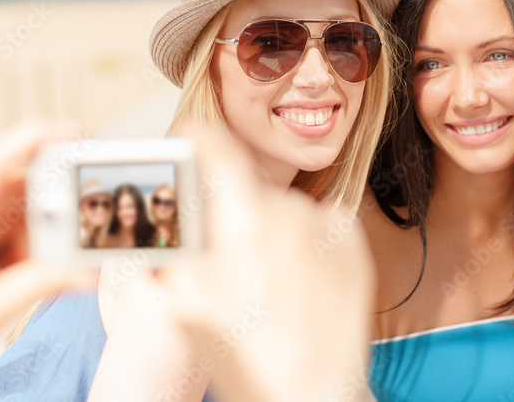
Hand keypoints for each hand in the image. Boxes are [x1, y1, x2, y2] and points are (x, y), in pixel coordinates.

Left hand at [0, 121, 93, 376]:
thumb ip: (38, 287)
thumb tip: (87, 271)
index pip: (1, 159)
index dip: (44, 139)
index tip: (84, 139)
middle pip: (21, 184)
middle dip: (51, 210)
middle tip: (72, 236)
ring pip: (22, 211)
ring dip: (37, 241)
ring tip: (23, 276)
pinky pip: (13, 232)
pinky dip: (26, 253)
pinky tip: (12, 279)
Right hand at [159, 126, 375, 401]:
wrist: (314, 396)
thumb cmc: (246, 360)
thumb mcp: (187, 305)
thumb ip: (172, 250)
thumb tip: (161, 215)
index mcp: (245, 223)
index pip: (219, 152)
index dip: (199, 140)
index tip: (191, 138)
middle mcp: (291, 214)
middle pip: (248, 191)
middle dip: (230, 212)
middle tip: (223, 253)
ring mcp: (327, 228)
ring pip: (283, 210)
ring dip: (268, 229)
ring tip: (264, 282)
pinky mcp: (352, 244)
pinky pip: (317, 225)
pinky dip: (302, 241)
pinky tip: (295, 280)